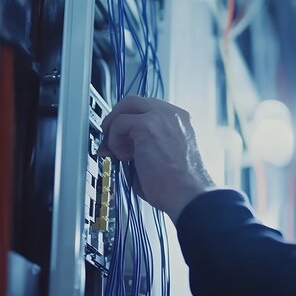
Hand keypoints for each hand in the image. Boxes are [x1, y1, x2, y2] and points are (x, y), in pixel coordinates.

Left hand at [98, 95, 214, 220]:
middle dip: (117, 118)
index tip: (122, 140)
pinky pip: (119, 123)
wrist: (187, 193)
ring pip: (126, 106)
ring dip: (114, 129)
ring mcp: (161, 116)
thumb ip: (146, 143)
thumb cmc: (178, 185)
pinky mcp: (147, 125)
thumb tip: (121, 146)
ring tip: (118, 153)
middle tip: (109, 139)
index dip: (131, 122)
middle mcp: (173, 114)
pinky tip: (126, 157)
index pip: (148, 109)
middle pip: (135, 101)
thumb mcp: (164, 156)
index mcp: (180, 121)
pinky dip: (115, 141)